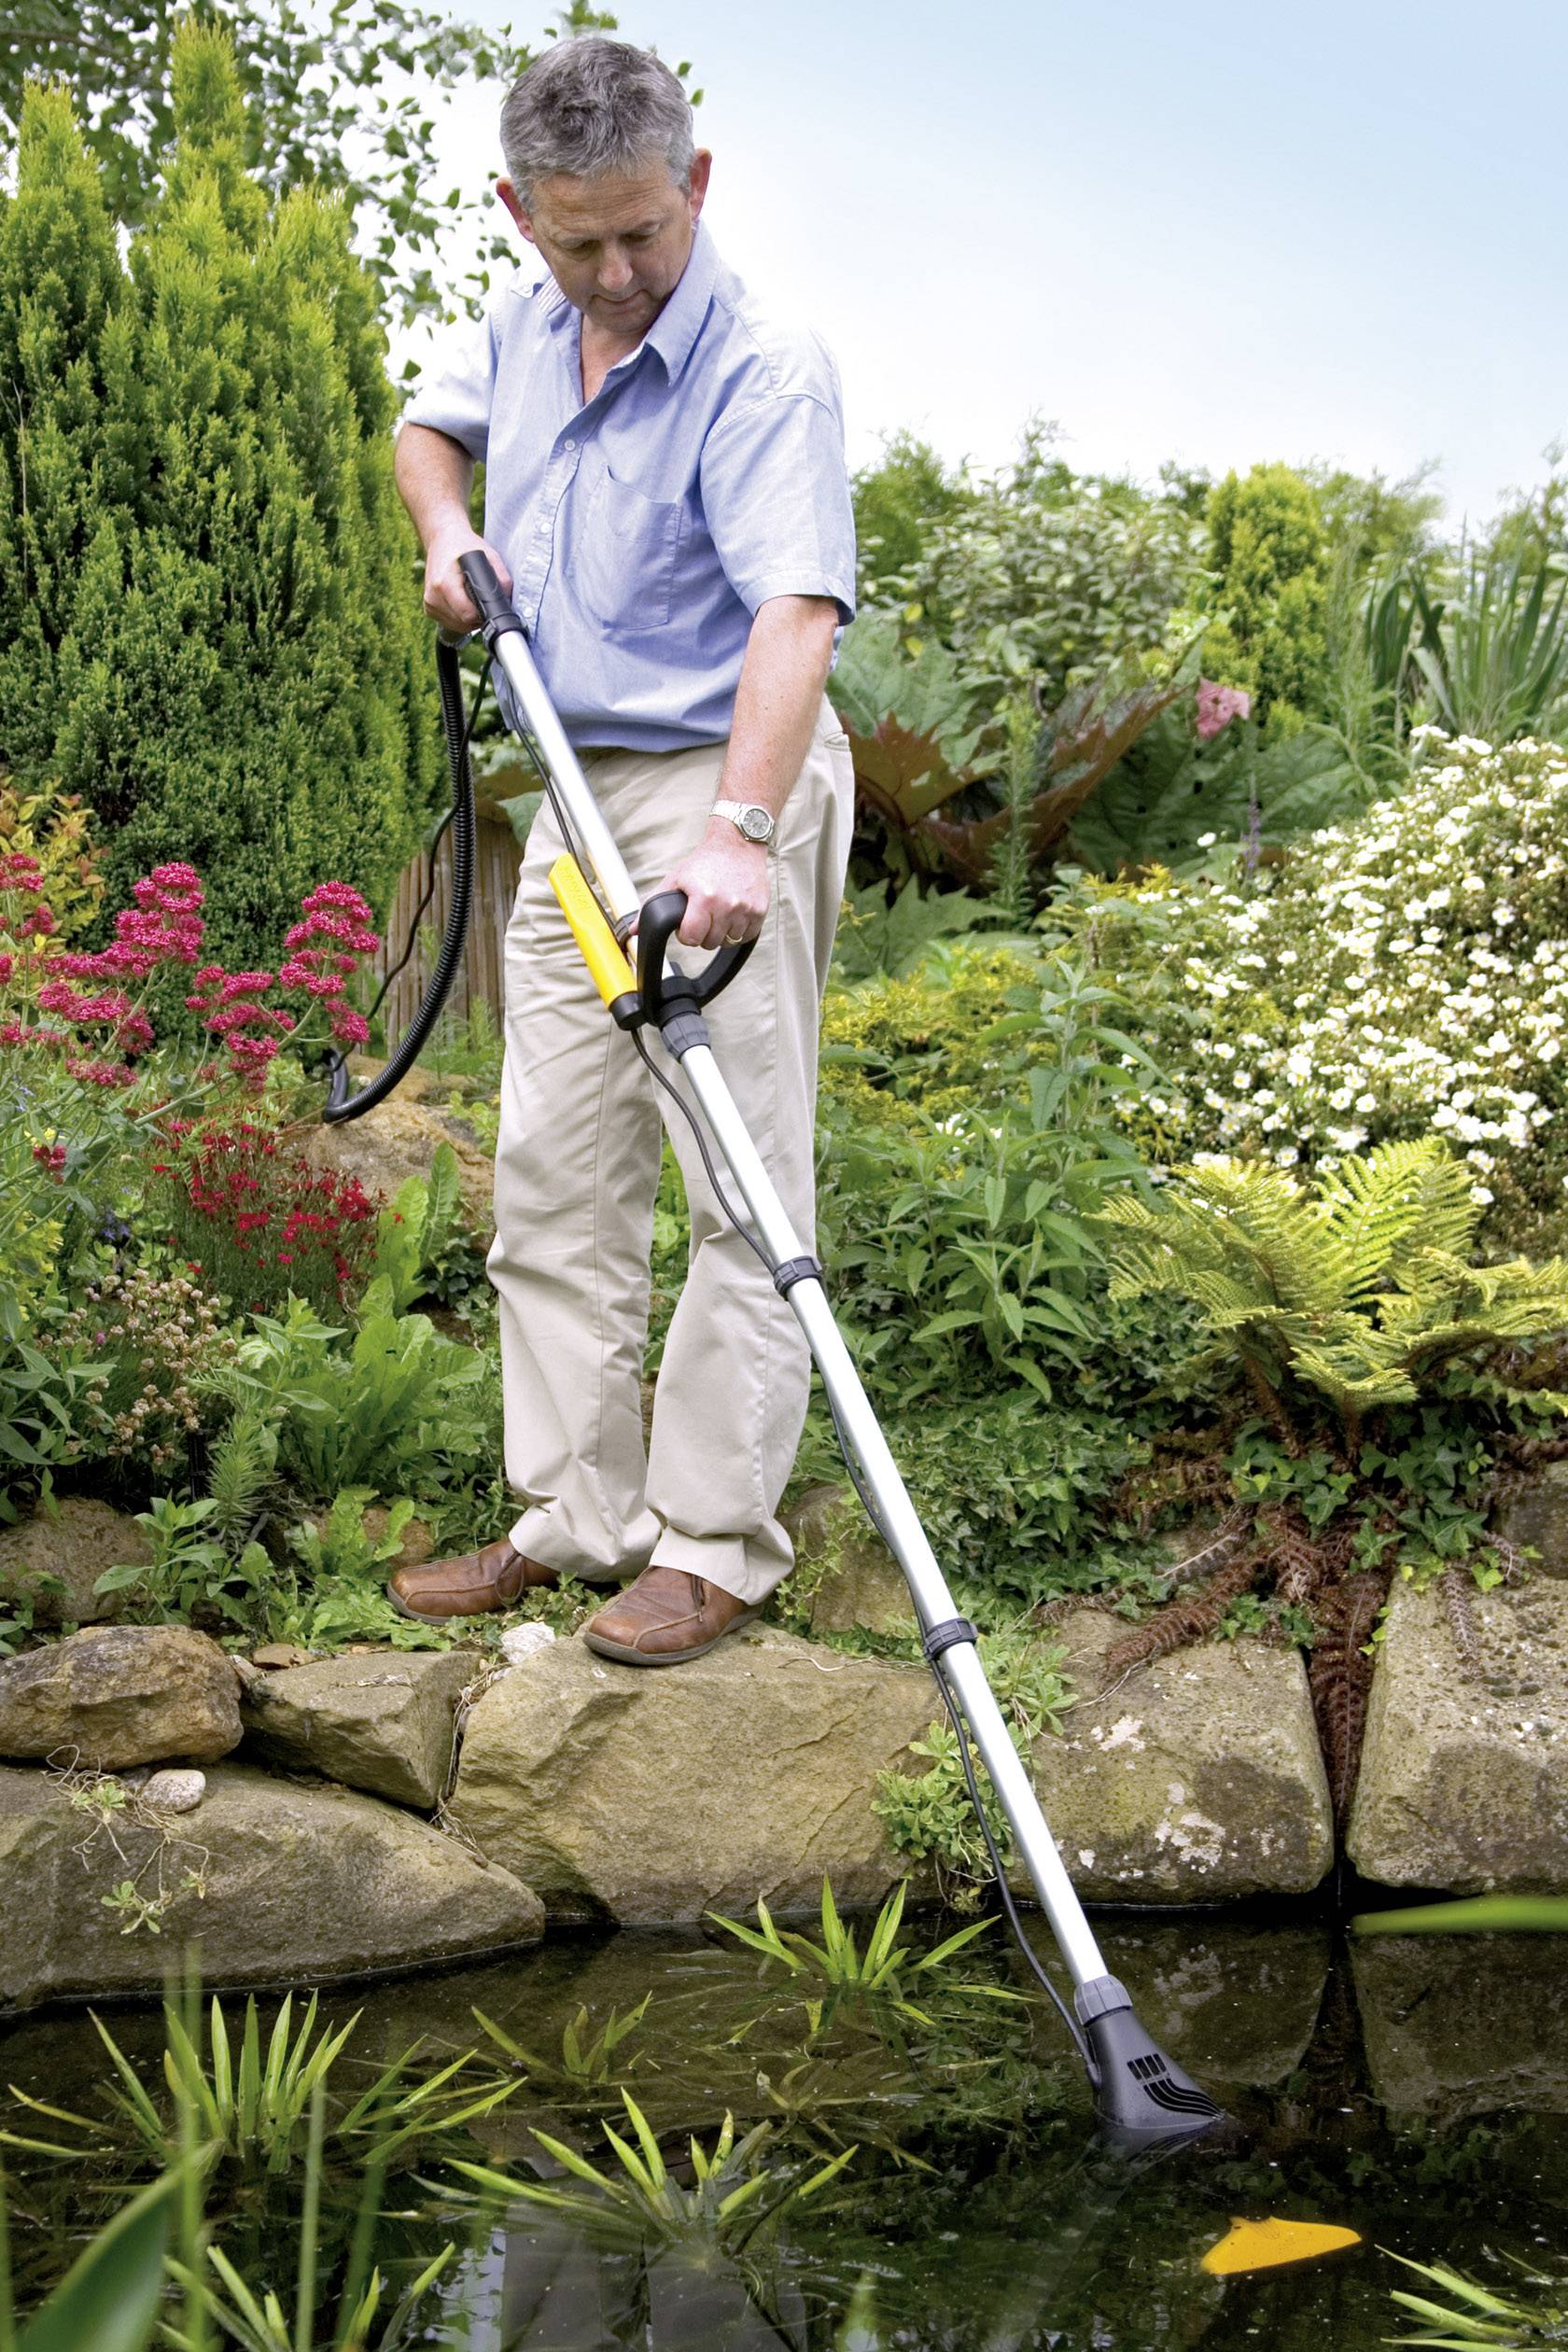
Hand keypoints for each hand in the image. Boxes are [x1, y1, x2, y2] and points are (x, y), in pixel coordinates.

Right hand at [423, 525, 512, 633]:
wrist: (442, 538)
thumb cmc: (466, 546)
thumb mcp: (489, 556)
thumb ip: (502, 578)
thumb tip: (508, 600)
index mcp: (445, 583)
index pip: (467, 615)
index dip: (482, 615)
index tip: (489, 607)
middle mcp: (434, 595)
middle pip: (462, 623)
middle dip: (477, 617)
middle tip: (483, 600)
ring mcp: (429, 603)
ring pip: (456, 626)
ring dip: (468, 619)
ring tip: (472, 598)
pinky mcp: (429, 607)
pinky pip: (449, 622)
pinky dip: (459, 617)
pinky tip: (463, 601)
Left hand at [647, 818, 770, 950]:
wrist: (738, 844)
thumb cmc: (705, 861)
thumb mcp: (675, 878)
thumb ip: (653, 904)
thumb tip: (635, 929)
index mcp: (704, 898)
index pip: (691, 938)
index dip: (686, 934)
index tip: (688, 923)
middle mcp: (727, 905)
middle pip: (710, 943)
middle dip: (703, 932)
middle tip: (703, 915)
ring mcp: (745, 909)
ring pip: (728, 941)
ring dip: (721, 932)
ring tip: (718, 912)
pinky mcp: (759, 910)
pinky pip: (747, 936)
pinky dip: (739, 930)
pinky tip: (733, 914)